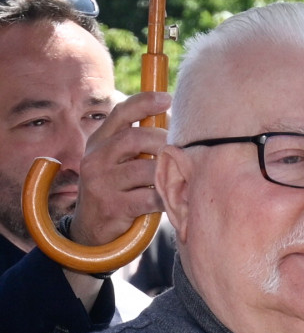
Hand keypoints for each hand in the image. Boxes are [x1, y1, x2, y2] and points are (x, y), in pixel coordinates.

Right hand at [70, 91, 170, 245]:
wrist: (93, 233)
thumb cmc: (119, 191)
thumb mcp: (119, 164)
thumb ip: (138, 144)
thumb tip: (177, 124)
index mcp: (98, 142)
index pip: (120, 113)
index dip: (144, 102)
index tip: (168, 98)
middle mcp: (95, 159)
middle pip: (136, 138)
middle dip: (165, 142)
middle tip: (182, 151)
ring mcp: (101, 183)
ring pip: (146, 169)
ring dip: (169, 172)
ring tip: (182, 176)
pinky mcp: (113, 207)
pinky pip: (150, 197)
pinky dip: (167, 197)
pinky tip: (176, 199)